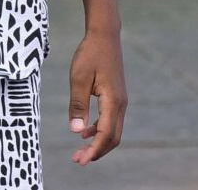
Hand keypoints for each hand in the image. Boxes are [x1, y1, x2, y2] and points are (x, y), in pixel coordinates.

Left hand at [67, 30, 126, 164]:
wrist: (104, 36)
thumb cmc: (90, 55)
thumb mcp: (78, 78)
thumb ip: (78, 105)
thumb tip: (77, 131)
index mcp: (113, 102)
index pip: (106, 135)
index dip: (93, 150)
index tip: (80, 160)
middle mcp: (121, 105)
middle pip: (113, 138)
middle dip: (97, 151)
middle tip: (78, 160)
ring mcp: (120, 101)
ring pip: (113, 130)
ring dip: (98, 142)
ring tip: (80, 150)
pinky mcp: (116, 96)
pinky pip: (110, 120)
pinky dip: (99, 130)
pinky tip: (85, 131)